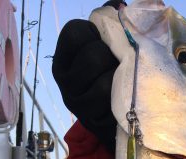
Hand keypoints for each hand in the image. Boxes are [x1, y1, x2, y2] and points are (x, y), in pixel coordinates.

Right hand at [52, 12, 120, 151]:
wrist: (121, 116)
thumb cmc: (115, 73)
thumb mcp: (110, 46)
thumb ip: (112, 23)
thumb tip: (119, 4)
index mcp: (65, 53)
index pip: (75, 32)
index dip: (98, 35)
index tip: (106, 44)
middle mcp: (63, 77)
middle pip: (93, 57)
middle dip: (114, 60)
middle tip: (119, 67)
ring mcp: (74, 101)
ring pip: (103, 85)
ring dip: (120, 83)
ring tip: (123, 84)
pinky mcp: (89, 120)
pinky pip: (111, 106)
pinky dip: (122, 101)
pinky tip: (122, 102)